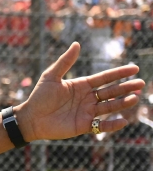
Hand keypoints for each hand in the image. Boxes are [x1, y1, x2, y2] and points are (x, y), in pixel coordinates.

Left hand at [17, 42, 143, 141]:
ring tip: (134, 98)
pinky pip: (101, 126)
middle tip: (140, 84)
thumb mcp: (51, 76)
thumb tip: (76, 44)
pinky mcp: (83, 126)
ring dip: (122, 103)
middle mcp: (87, 98)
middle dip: (126, 88)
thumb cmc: (39, 97)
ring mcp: (87, 112)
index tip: (134, 68)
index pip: (105, 78)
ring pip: (109, 107)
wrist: (30, 118)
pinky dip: (112, 125)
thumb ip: (65, 62)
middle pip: (111, 92)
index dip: (119, 73)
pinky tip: (123, 121)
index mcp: (82, 85)